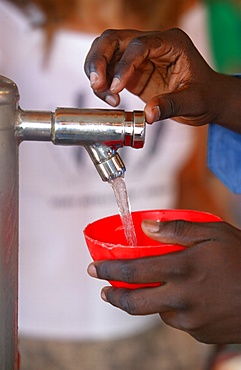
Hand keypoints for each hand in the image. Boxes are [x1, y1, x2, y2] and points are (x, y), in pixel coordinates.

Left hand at [88, 220, 240, 343]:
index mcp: (182, 269)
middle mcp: (182, 298)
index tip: (94, 268)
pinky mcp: (201, 333)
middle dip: (114, 296)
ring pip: (158, 311)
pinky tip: (189, 297)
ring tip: (159, 286)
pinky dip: (176, 309)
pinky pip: (179, 321)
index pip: (133, 271)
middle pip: (135, 303)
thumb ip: (177, 229)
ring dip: (151, 300)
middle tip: (105, 291)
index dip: (109, 269)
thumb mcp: (213, 232)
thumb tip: (146, 227)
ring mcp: (192, 320)